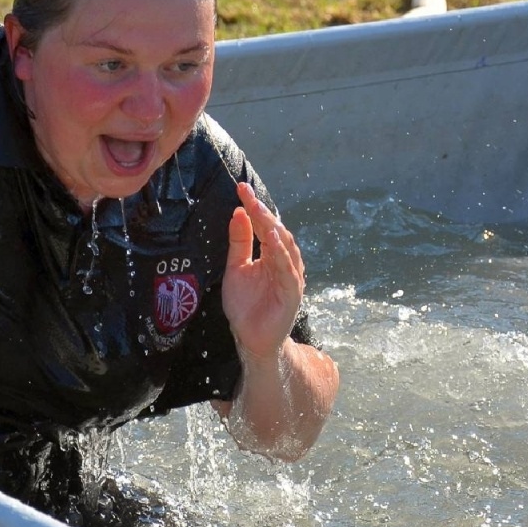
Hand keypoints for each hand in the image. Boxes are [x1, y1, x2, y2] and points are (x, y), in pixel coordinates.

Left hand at [222, 181, 304, 363]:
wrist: (250, 338)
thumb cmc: (246, 306)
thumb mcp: (236, 268)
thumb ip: (239, 242)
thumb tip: (238, 212)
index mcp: (271, 255)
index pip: (263, 225)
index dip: (253, 207)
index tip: (241, 188)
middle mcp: (284, 262)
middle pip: (275, 231)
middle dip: (261, 211)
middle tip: (247, 194)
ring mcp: (290, 276)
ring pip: (284, 246)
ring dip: (273, 227)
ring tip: (260, 210)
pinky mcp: (292, 292)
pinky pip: (287, 268)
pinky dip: (281, 252)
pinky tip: (272, 238)